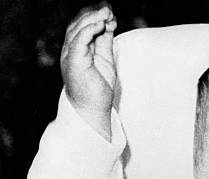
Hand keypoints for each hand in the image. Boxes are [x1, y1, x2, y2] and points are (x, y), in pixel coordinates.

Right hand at [60, 3, 116, 139]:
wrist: (93, 111)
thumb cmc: (98, 91)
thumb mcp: (105, 60)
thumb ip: (104, 43)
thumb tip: (109, 23)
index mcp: (76, 51)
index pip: (82, 27)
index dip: (95, 17)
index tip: (111, 13)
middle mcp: (70, 51)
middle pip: (78, 24)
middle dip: (94, 14)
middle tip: (109, 9)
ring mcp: (70, 56)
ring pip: (78, 28)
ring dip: (94, 18)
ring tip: (108, 13)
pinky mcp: (74, 61)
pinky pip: (79, 39)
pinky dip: (90, 29)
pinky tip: (102, 24)